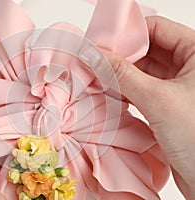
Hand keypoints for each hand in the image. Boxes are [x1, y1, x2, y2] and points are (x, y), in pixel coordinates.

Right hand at [79, 16, 194, 198]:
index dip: (129, 34)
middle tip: (94, 62)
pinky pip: (141, 89)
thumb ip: (121, 74)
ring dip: (119, 75)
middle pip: (147, 50)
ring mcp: (176, 87)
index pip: (157, 29)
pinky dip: (124, 90)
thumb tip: (93, 55)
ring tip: (97, 78)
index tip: (101, 43)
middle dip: (120, 57)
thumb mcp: (157, 99)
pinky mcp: (166, 106)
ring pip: (142, 71)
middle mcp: (189, 68)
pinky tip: (109, 94)